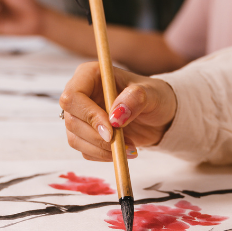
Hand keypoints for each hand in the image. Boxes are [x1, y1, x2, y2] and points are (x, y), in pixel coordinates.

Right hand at [59, 62, 177, 161]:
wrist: (160, 117)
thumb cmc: (155, 97)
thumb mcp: (153, 94)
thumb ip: (136, 99)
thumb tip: (115, 116)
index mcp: (90, 75)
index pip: (72, 96)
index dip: (88, 115)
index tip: (111, 129)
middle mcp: (81, 94)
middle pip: (71, 120)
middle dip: (97, 137)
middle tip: (123, 143)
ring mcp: (81, 116)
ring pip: (75, 139)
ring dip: (102, 149)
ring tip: (129, 148)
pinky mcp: (86, 135)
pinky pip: (85, 151)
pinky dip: (104, 155)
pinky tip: (124, 150)